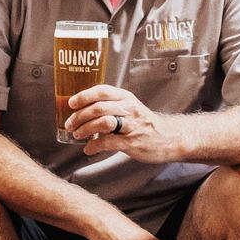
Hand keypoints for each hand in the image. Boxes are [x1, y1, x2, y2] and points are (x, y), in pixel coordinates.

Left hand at [64, 84, 180, 163]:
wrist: (169, 137)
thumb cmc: (144, 123)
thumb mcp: (130, 107)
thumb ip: (111, 105)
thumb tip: (83, 109)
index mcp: (126, 97)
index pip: (102, 91)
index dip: (84, 96)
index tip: (71, 103)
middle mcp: (129, 108)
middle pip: (99, 107)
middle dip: (80, 116)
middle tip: (70, 124)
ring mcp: (131, 125)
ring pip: (103, 122)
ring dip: (85, 129)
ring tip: (77, 135)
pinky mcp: (132, 142)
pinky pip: (108, 142)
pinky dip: (94, 146)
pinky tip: (89, 149)